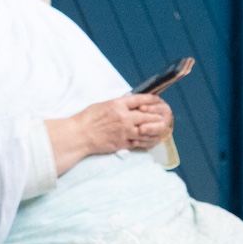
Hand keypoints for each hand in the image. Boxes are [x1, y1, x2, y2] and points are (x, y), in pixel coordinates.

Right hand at [46, 95, 171, 175]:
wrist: (80, 135)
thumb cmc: (87, 119)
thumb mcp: (103, 105)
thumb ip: (118, 105)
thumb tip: (130, 105)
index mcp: (117, 105)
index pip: (140, 100)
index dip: (152, 100)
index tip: (158, 100)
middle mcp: (124, 117)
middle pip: (148, 116)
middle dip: (157, 116)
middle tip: (163, 117)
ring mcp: (124, 132)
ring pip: (147, 131)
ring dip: (154, 130)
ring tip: (159, 130)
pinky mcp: (123, 143)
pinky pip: (139, 143)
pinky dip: (145, 141)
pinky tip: (148, 140)